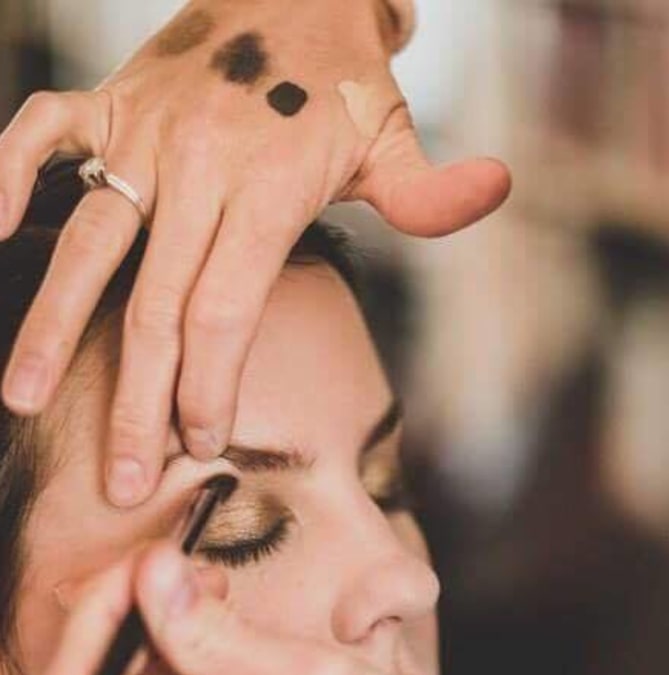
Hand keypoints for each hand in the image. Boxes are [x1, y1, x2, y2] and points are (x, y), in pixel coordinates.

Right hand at [0, 0, 510, 507]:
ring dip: (49, 327)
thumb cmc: (344, 81)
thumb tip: (499, 186)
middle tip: (120, 479)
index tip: (197, 444)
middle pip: (155, 303)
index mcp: (269, 186)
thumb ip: (432, 188)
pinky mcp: (106, 100)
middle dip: (136, 399)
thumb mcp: (395, 135)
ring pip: (85, 241)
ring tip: (19, 401)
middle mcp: (197, 164)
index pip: (226, 309)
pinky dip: (5, 180)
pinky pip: (37, 135)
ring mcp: (143, 131)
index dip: (208, 382)